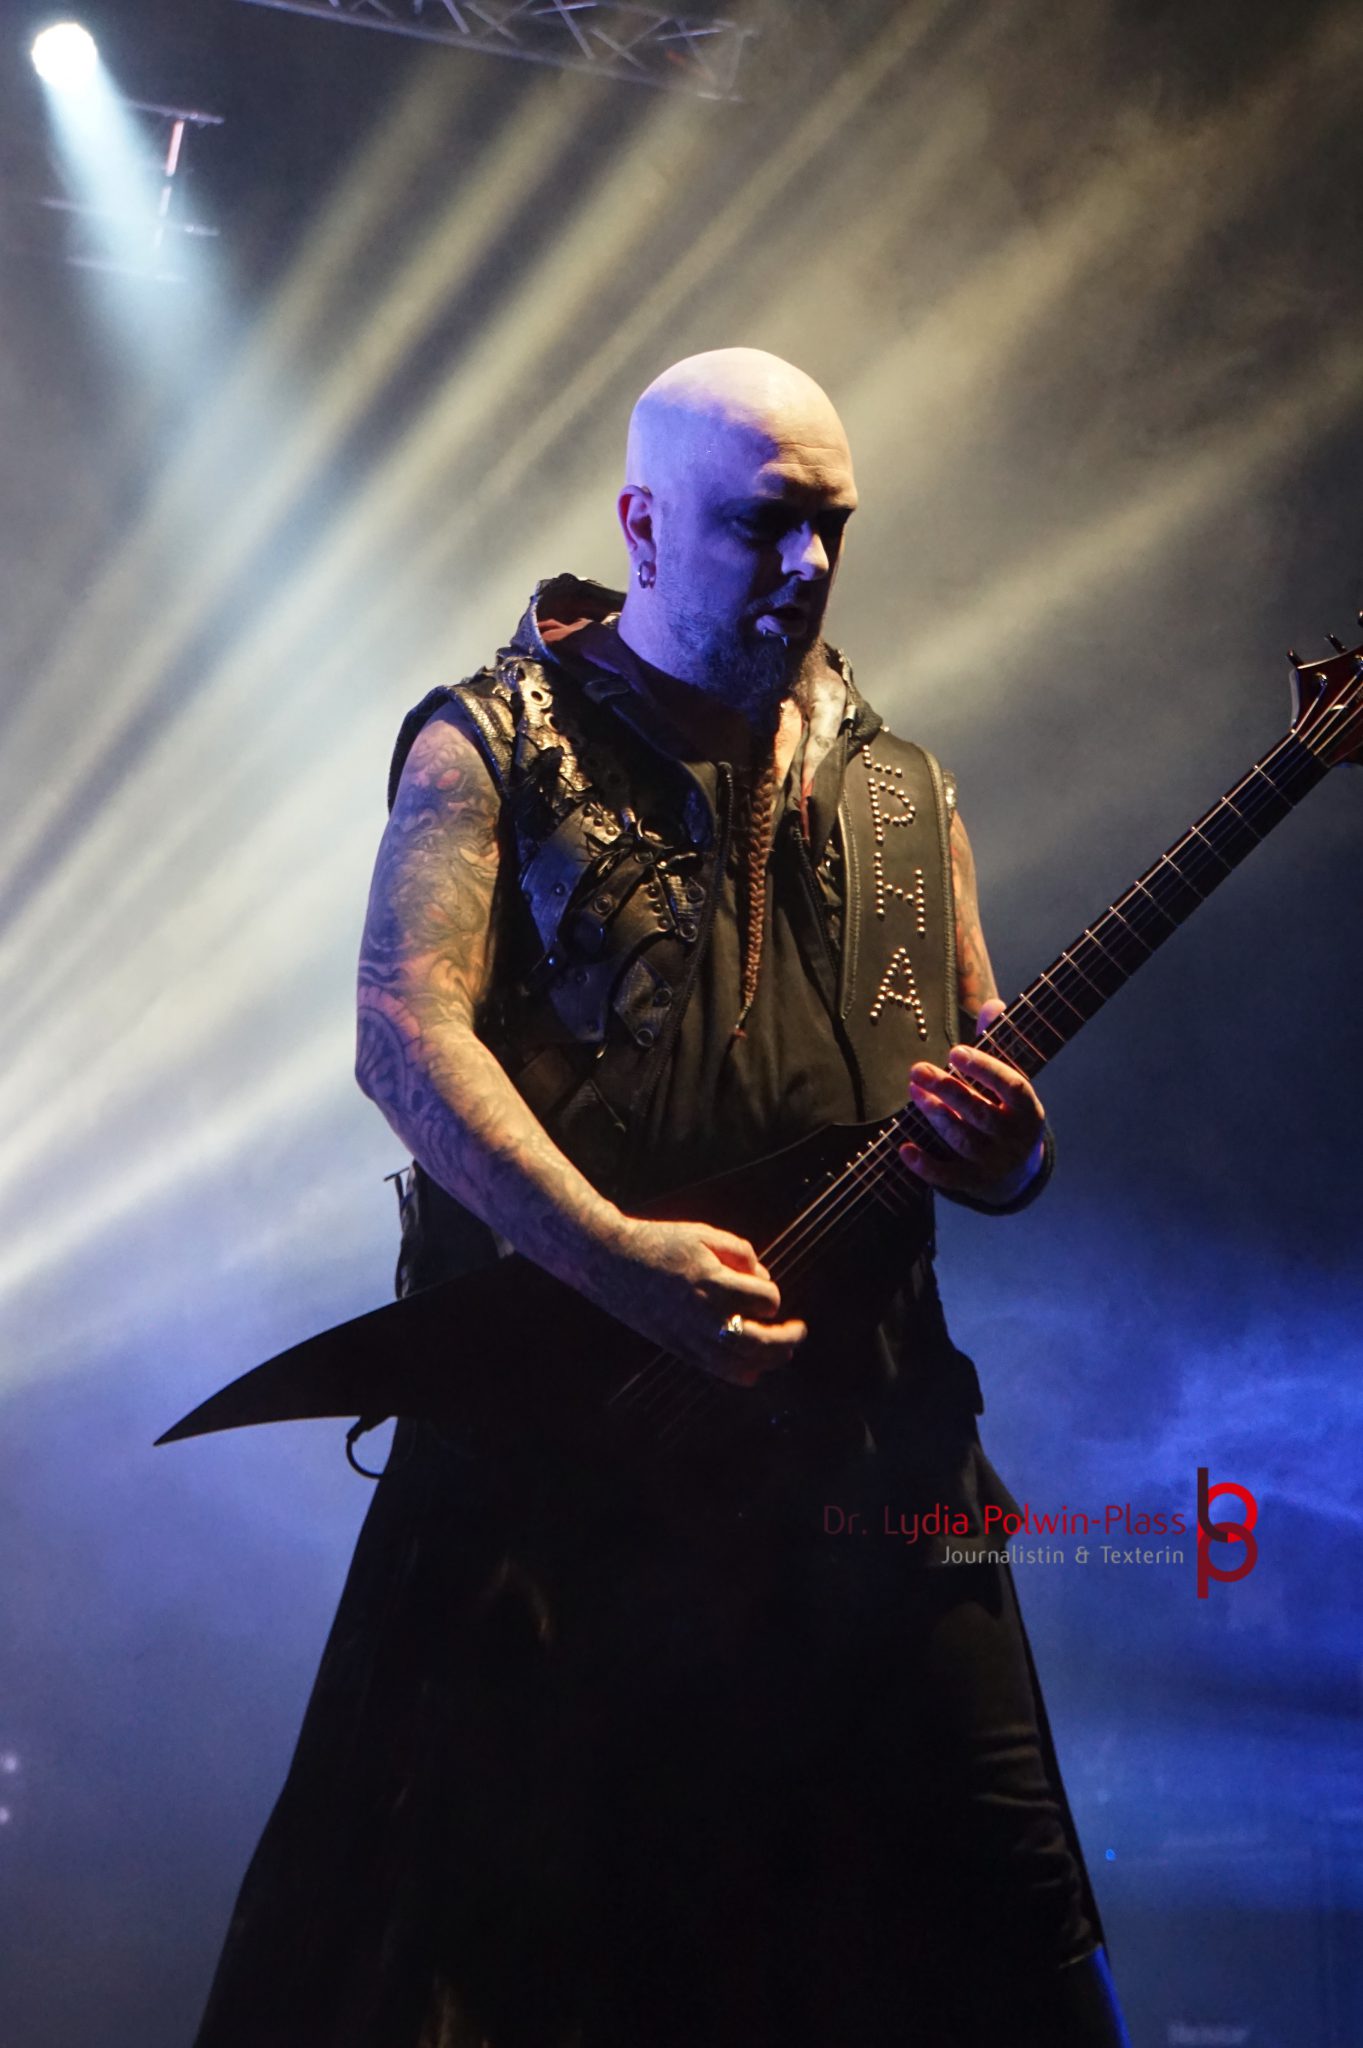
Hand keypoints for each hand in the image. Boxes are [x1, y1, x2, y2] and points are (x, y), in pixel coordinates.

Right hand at [591, 1216, 806, 1386]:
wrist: (611, 1262)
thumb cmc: (658, 1244)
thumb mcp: (704, 1234)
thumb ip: (741, 1252)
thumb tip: (761, 1276)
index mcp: (713, 1283)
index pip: (766, 1300)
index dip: (771, 1293)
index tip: (763, 1287)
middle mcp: (705, 1316)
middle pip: (763, 1343)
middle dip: (789, 1338)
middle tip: (799, 1330)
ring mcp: (691, 1338)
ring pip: (745, 1366)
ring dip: (771, 1361)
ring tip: (783, 1350)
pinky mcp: (680, 1350)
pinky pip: (720, 1373)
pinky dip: (744, 1374)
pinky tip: (753, 1367)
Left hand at [898, 998, 1045, 1204]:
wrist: (1019, 1172)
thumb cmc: (1008, 1113)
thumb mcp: (1010, 1082)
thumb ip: (999, 1043)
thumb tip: (992, 1003)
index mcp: (1028, 1110)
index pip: (1011, 1086)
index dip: (984, 1069)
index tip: (955, 1051)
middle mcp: (1015, 1139)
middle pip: (980, 1113)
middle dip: (947, 1089)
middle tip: (918, 1069)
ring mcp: (995, 1164)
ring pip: (963, 1140)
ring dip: (935, 1115)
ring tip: (914, 1092)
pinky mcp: (975, 1183)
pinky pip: (949, 1177)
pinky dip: (925, 1165)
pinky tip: (904, 1148)